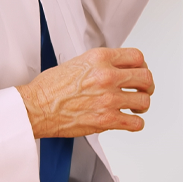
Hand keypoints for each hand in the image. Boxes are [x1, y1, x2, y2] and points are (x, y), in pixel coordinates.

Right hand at [15, 47, 153, 138]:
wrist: (35, 107)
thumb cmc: (50, 87)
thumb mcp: (77, 62)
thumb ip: (100, 63)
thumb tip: (115, 68)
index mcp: (100, 58)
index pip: (137, 57)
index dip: (142, 65)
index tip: (140, 71)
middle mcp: (107, 76)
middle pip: (145, 77)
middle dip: (147, 86)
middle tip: (143, 91)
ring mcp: (108, 98)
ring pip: (144, 100)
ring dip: (142, 105)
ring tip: (135, 107)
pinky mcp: (106, 120)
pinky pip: (135, 123)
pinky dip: (136, 124)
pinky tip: (129, 122)